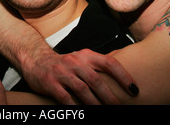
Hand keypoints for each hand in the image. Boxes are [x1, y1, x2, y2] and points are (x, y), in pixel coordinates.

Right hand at [22, 48, 137, 104]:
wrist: (35, 59)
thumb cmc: (64, 63)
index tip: (134, 90)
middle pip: (96, 79)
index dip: (123, 76)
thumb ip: (98, 64)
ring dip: (95, 104)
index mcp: (86, 55)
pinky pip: (65, 98)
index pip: (109, 63)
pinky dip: (75, 108)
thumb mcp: (81, 58)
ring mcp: (62, 72)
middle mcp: (75, 62)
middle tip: (119, 107)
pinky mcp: (50, 83)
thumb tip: (123, 72)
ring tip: (103, 113)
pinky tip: (81, 114)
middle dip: (109, 96)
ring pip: (82, 90)